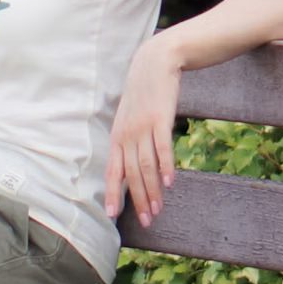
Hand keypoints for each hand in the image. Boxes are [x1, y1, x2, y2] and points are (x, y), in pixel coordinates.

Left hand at [105, 38, 181, 229]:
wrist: (155, 61)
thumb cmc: (144, 94)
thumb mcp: (130, 117)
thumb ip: (129, 139)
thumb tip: (131, 163)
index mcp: (117, 136)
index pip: (112, 171)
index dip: (113, 193)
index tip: (112, 216)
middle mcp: (126, 134)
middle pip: (130, 174)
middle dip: (138, 200)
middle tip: (147, 221)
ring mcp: (142, 127)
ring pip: (145, 166)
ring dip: (152, 190)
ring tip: (158, 209)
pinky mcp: (160, 118)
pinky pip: (162, 147)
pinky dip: (165, 167)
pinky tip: (170, 183)